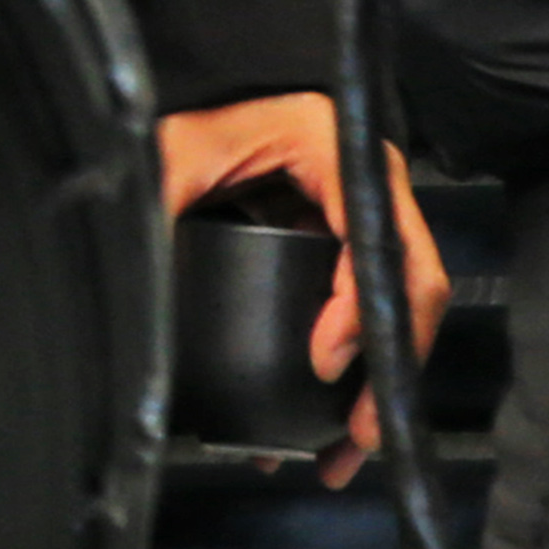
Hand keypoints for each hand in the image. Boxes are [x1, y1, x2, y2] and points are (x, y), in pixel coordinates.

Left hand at [158, 91, 449, 488]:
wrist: (163, 97)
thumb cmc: (167, 119)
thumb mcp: (165, 159)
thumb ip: (162, 202)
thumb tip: (145, 280)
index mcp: (326, 143)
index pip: (376, 235)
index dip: (363, 308)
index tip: (324, 365)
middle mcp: (353, 175)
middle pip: (403, 278)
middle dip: (386, 366)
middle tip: (357, 436)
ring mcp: (349, 208)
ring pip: (389, 302)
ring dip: (374, 380)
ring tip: (341, 451)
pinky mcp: (331, 237)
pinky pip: (357, 303)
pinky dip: (350, 366)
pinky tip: (317, 423)